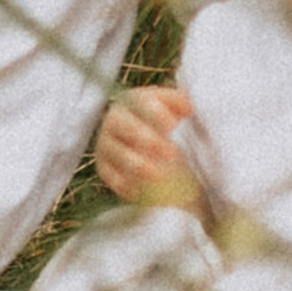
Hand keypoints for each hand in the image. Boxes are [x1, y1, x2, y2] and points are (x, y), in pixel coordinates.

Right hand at [94, 84, 199, 209]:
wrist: (139, 143)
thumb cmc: (160, 123)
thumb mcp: (172, 109)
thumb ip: (180, 104)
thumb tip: (188, 107)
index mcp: (132, 101)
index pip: (142, 102)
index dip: (156, 114)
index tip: (173, 125)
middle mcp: (115, 119)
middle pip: (127, 126)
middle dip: (150, 140)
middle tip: (172, 153)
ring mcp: (106, 143)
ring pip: (118, 153)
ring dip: (139, 164)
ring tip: (161, 174)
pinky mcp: (103, 166)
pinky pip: (110, 175)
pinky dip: (124, 183)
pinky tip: (141, 189)